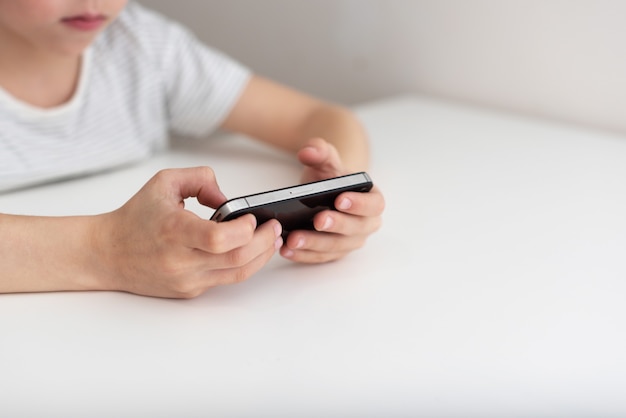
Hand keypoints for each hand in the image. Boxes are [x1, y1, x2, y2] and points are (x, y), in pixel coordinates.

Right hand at [93, 167, 282, 297]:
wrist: (107, 254)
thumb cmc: (136, 216)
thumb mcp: (165, 182)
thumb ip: (201, 179)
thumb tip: (229, 200)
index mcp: (173, 231)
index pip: (218, 239)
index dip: (244, 230)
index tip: (252, 218)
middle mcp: (180, 260)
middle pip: (236, 259)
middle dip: (264, 243)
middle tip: (274, 228)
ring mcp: (186, 280)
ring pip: (237, 274)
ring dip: (261, 257)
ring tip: (271, 240)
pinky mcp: (189, 291)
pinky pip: (225, 280)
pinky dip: (243, 265)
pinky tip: (251, 251)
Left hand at [280, 138, 384, 262]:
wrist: (323, 192)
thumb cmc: (330, 177)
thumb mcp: (326, 161)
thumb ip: (320, 152)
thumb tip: (307, 152)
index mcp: (372, 200)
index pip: (374, 205)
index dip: (359, 204)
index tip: (340, 199)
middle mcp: (366, 224)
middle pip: (355, 230)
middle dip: (336, 226)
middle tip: (317, 220)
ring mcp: (349, 242)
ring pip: (336, 247)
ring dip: (314, 245)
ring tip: (293, 239)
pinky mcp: (332, 254)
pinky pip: (319, 258)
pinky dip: (303, 255)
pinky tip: (286, 249)